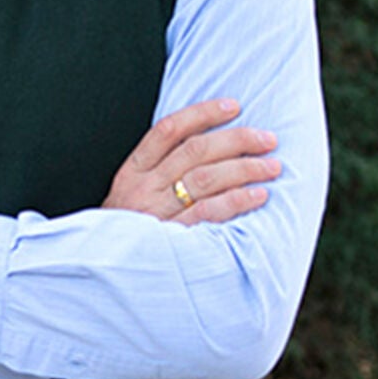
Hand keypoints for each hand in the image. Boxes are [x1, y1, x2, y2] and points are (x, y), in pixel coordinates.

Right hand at [102, 98, 280, 224]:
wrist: (105, 272)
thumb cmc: (124, 231)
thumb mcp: (128, 196)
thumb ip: (156, 174)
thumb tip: (205, 148)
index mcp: (132, 171)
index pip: (169, 130)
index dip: (203, 114)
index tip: (234, 106)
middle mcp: (144, 187)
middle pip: (195, 151)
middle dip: (237, 139)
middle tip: (267, 139)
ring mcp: (158, 212)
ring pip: (205, 178)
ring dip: (244, 168)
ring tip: (272, 166)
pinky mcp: (173, 237)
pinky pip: (209, 212)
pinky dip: (237, 201)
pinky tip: (259, 195)